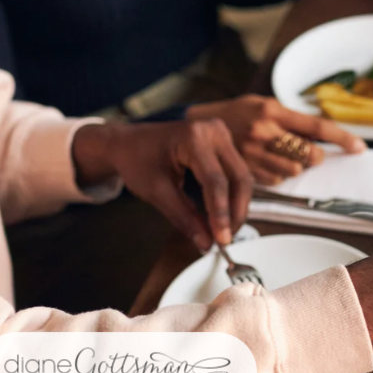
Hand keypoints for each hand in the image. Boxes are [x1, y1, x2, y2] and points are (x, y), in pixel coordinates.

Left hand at [73, 121, 253, 250]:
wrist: (129, 141)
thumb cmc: (137, 161)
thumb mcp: (156, 192)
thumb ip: (184, 217)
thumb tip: (206, 242)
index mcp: (194, 137)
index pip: (216, 181)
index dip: (221, 213)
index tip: (221, 240)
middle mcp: (214, 131)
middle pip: (238, 178)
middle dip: (235, 212)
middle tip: (226, 239)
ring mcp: (222, 133)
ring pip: (242, 177)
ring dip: (237, 206)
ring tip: (226, 230)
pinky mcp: (224, 142)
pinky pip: (236, 172)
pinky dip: (232, 195)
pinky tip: (225, 214)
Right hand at [186, 95, 365, 184]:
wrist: (195, 124)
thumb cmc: (236, 114)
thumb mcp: (263, 105)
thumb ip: (290, 119)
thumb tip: (323, 136)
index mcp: (272, 110)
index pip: (317, 126)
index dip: (341, 138)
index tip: (358, 147)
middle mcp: (264, 131)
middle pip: (308, 154)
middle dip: (313, 157)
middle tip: (307, 153)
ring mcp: (253, 152)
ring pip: (293, 171)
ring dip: (294, 167)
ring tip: (280, 156)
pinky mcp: (244, 170)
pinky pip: (274, 181)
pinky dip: (277, 176)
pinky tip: (266, 164)